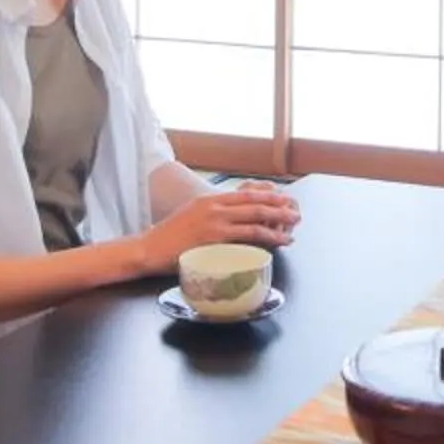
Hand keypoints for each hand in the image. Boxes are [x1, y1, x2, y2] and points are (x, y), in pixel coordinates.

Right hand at [137, 185, 298, 271]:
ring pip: (255, 221)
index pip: (245, 194)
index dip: (267, 197)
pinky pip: (246, 237)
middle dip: (279, 209)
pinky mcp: (214, 239)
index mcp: (210, 199)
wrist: (149, 248)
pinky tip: (275, 244)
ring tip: (292, 231)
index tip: (282, 199)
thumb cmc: (168, 237)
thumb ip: (211, 216)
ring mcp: (215, 223)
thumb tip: (229, 222)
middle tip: (295, 214)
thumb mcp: (191, 217)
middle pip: (255, 205)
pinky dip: (264, 240)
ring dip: (277, 226)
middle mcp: (214, 207)